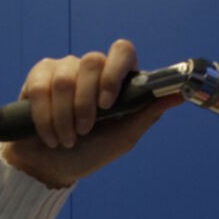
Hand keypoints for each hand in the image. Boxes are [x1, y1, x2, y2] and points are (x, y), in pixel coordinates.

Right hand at [0, 39, 182, 188]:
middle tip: (84, 131)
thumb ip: (147, 115)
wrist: (50, 168)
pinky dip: (44, 117)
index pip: (122, 51)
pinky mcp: (38, 76)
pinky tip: (48, 134)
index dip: (114, 73)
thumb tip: (179, 95)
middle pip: (91, 61)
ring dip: (64, 117)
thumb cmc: (90, 153)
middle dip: (85, 103)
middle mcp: (91, 69)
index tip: (107, 104)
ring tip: (66, 140)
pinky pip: (40, 87)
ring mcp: (64, 69)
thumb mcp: (122, 138)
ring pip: (64, 78)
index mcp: (116, 79)